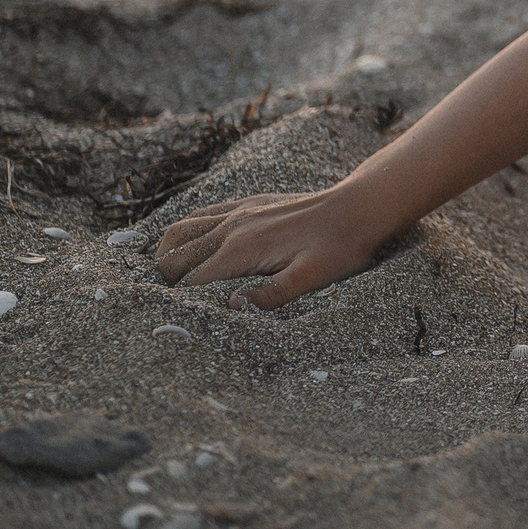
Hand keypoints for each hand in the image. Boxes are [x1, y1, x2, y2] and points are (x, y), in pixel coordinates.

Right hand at [154, 186, 387, 310]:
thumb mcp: (312, 278)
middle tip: (177, 306)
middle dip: (167, 283)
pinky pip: (202, 213)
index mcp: (241, 250)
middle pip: (174, 257)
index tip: (183, 324)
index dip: (182, 306)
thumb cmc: (340, 247)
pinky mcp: (248, 204)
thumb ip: (270, 296)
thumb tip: (231, 308)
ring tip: (171, 280)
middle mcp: (232, 227)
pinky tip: (191, 247)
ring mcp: (238, 212)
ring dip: (168, 255)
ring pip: (180, 231)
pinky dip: (185, 232)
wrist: (360, 207)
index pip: (190, 283)